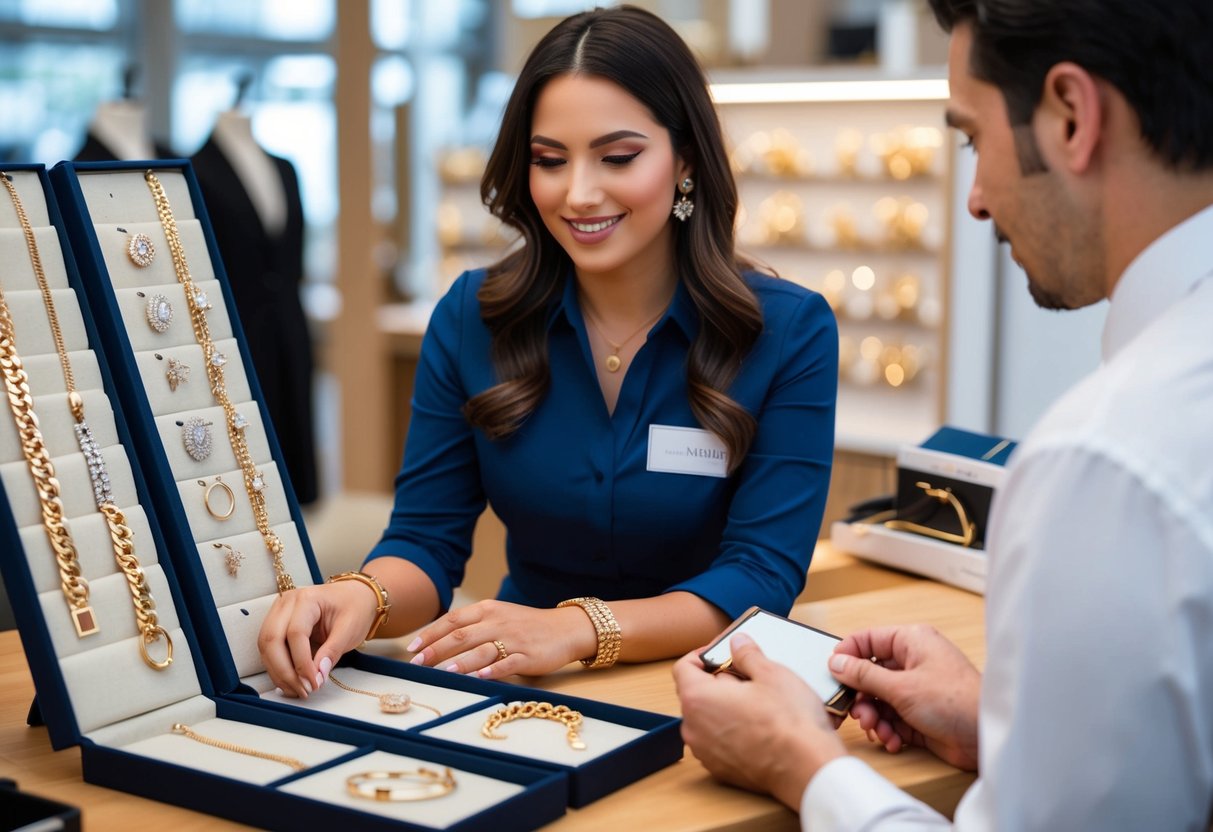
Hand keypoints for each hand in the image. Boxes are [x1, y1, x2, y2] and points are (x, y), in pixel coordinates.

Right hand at [257, 581, 377, 698]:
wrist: (355, 595)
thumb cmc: (353, 607)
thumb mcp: (350, 628)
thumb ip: (332, 651)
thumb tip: (318, 675)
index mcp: (307, 599)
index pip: (295, 633)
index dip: (302, 662)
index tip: (313, 682)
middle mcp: (287, 602)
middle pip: (272, 640)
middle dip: (285, 671)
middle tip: (303, 690)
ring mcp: (278, 612)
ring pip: (265, 646)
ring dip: (278, 673)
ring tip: (297, 690)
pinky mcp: (276, 624)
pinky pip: (268, 649)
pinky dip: (277, 668)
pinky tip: (290, 682)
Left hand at [406, 600, 595, 677]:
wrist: (565, 629)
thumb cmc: (526, 625)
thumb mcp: (498, 616)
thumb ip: (473, 626)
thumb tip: (438, 641)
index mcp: (488, 610)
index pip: (453, 620)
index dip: (430, 634)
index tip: (412, 648)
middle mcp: (498, 622)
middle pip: (461, 636)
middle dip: (436, 650)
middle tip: (418, 665)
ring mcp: (514, 640)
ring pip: (482, 650)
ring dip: (461, 662)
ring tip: (444, 672)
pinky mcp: (528, 656)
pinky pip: (508, 664)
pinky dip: (492, 671)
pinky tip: (480, 678)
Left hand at [673, 634, 846, 809]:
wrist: (806, 768)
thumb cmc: (788, 722)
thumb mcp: (771, 673)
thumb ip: (747, 654)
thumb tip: (738, 643)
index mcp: (698, 698)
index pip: (683, 667)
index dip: (703, 656)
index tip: (722, 655)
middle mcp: (693, 728)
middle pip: (696, 693)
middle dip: (719, 682)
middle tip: (749, 678)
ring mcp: (705, 752)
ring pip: (707, 719)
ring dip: (725, 708)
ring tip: (757, 704)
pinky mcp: (719, 769)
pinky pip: (718, 742)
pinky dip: (732, 732)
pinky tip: (759, 728)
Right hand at [829, 624, 979, 770]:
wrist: (986, 737)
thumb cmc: (955, 701)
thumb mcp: (901, 687)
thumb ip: (864, 675)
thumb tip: (837, 663)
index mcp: (911, 641)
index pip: (868, 640)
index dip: (847, 655)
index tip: (832, 673)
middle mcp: (913, 662)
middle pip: (870, 674)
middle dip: (862, 697)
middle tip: (858, 713)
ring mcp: (916, 689)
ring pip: (878, 699)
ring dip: (874, 717)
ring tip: (878, 730)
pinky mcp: (919, 714)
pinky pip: (891, 718)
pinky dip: (888, 730)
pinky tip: (893, 740)